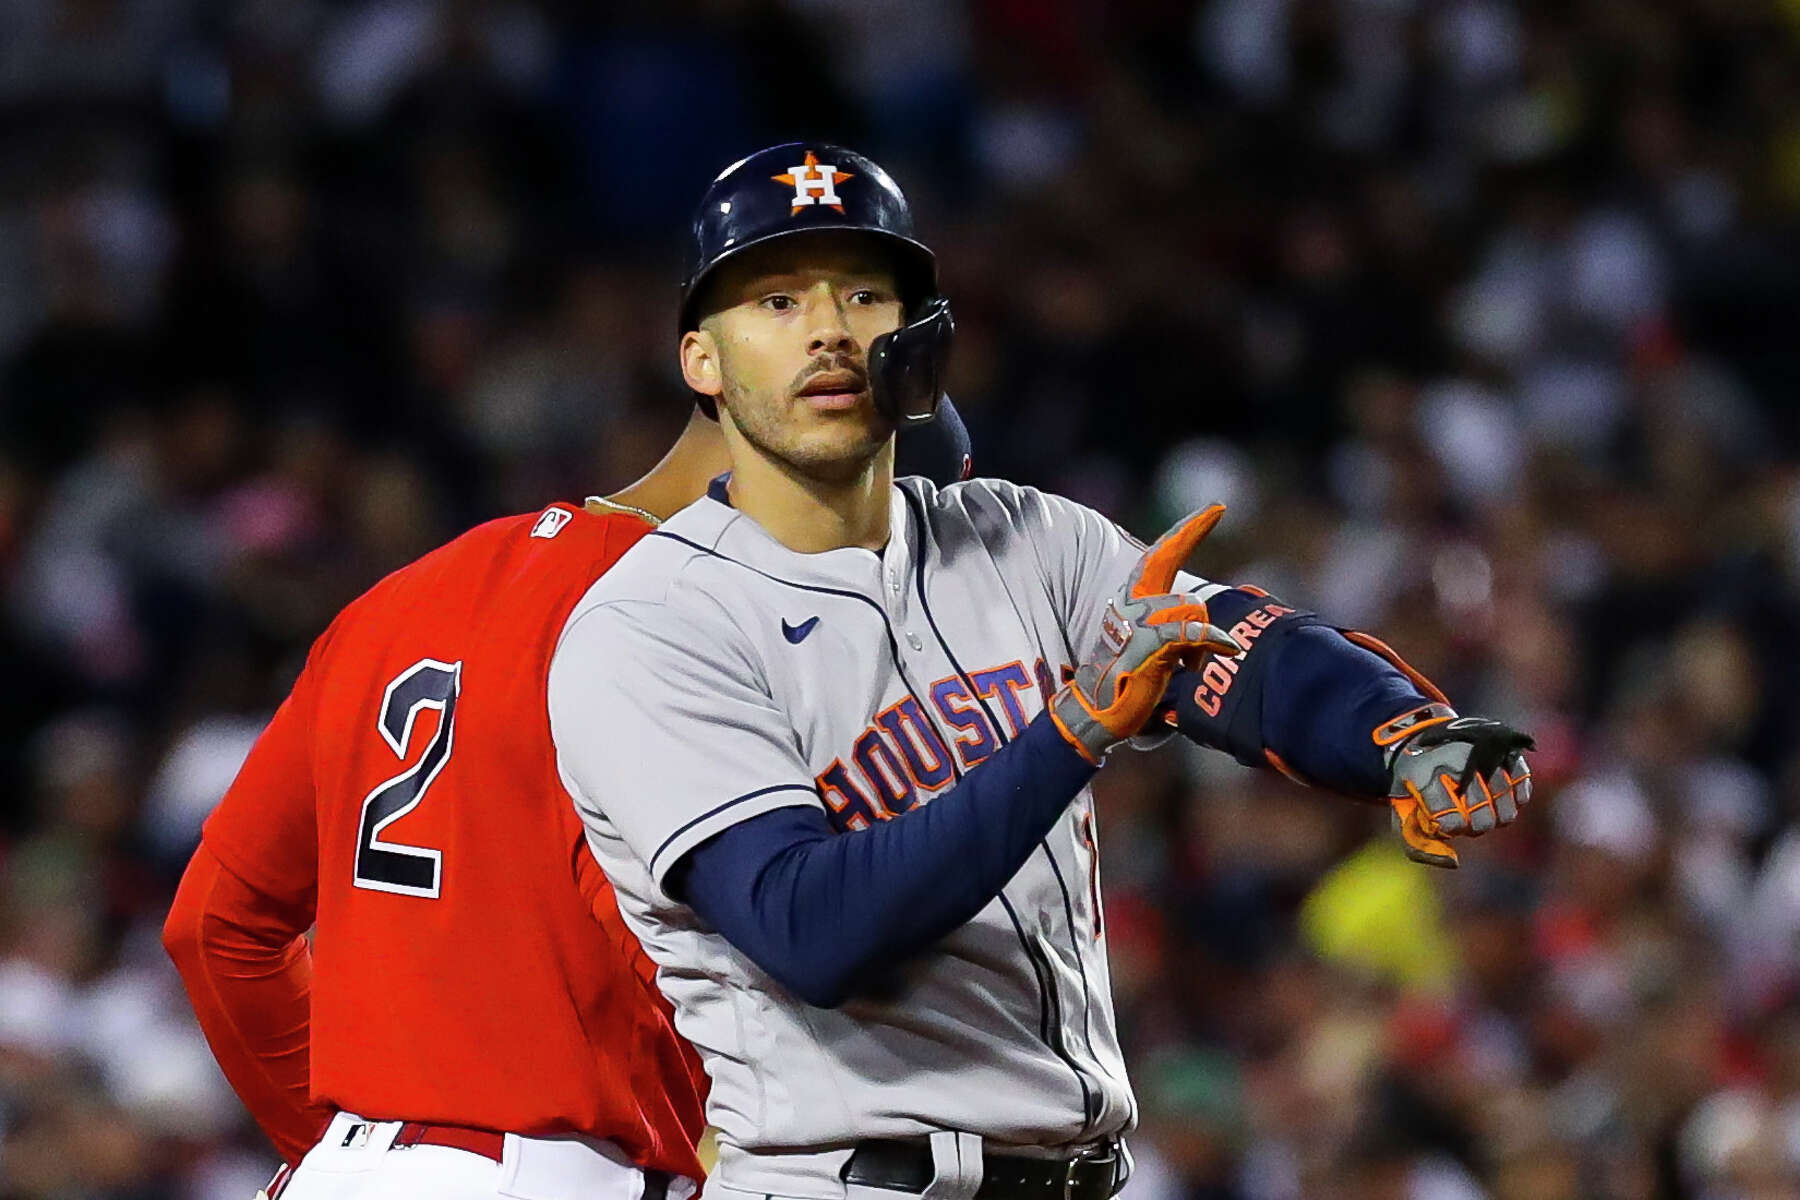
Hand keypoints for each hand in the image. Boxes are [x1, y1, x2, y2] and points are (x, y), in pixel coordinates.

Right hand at [1050, 506, 1243, 762]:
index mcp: (1132, 599)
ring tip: (1197, 659)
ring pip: (1188, 604)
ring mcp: (1138, 621)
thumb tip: (1203, 621)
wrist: (1097, 711)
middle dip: (1190, 530)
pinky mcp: (1149, 644)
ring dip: (1204, 633)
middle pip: (1165, 557)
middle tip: (1217, 507)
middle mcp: (1131, 601)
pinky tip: (1227, 649)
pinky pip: (1191, 631)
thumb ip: (1171, 624)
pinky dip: (1213, 639)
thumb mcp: (1151, 642)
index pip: (1158, 557)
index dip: (1184, 532)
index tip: (1211, 509)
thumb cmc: (1128, 678)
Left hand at [1382, 705, 1533, 867]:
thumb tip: (1454, 863)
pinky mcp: (1506, 750)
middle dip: (1473, 827)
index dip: (1449, 829)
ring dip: (1494, 817)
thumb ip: (1418, 845)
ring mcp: (1485, 754)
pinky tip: (1496, 796)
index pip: (1449, 822)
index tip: (1442, 820)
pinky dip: (1514, 800)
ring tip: (1480, 806)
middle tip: (1464, 815)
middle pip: (1483, 821)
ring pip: (1506, 812)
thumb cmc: (1414, 783)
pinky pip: (1523, 789)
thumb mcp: (1402, 811)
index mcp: (1422, 773)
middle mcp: (1455, 760)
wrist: (1424, 736)